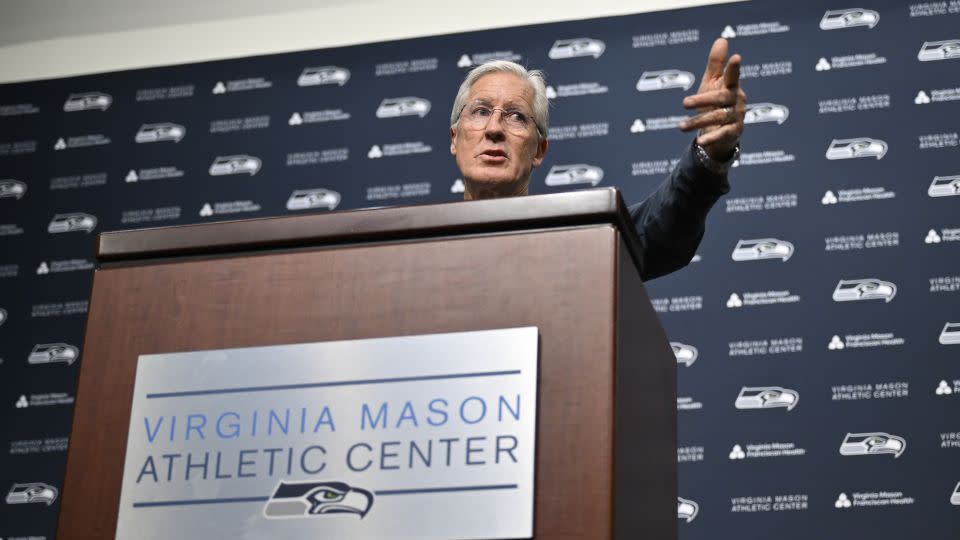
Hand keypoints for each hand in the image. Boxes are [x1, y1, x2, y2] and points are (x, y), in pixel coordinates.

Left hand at [678, 38, 745, 160]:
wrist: (720, 130)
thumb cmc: (715, 102)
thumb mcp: (712, 82)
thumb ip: (716, 64)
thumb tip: (722, 39)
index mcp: (731, 86)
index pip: (733, 75)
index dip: (734, 67)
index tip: (736, 57)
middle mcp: (737, 100)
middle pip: (720, 98)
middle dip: (702, 100)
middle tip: (684, 102)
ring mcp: (736, 116)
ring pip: (717, 117)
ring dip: (697, 122)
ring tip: (680, 127)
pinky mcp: (734, 132)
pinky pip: (722, 134)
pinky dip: (711, 138)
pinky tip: (700, 142)